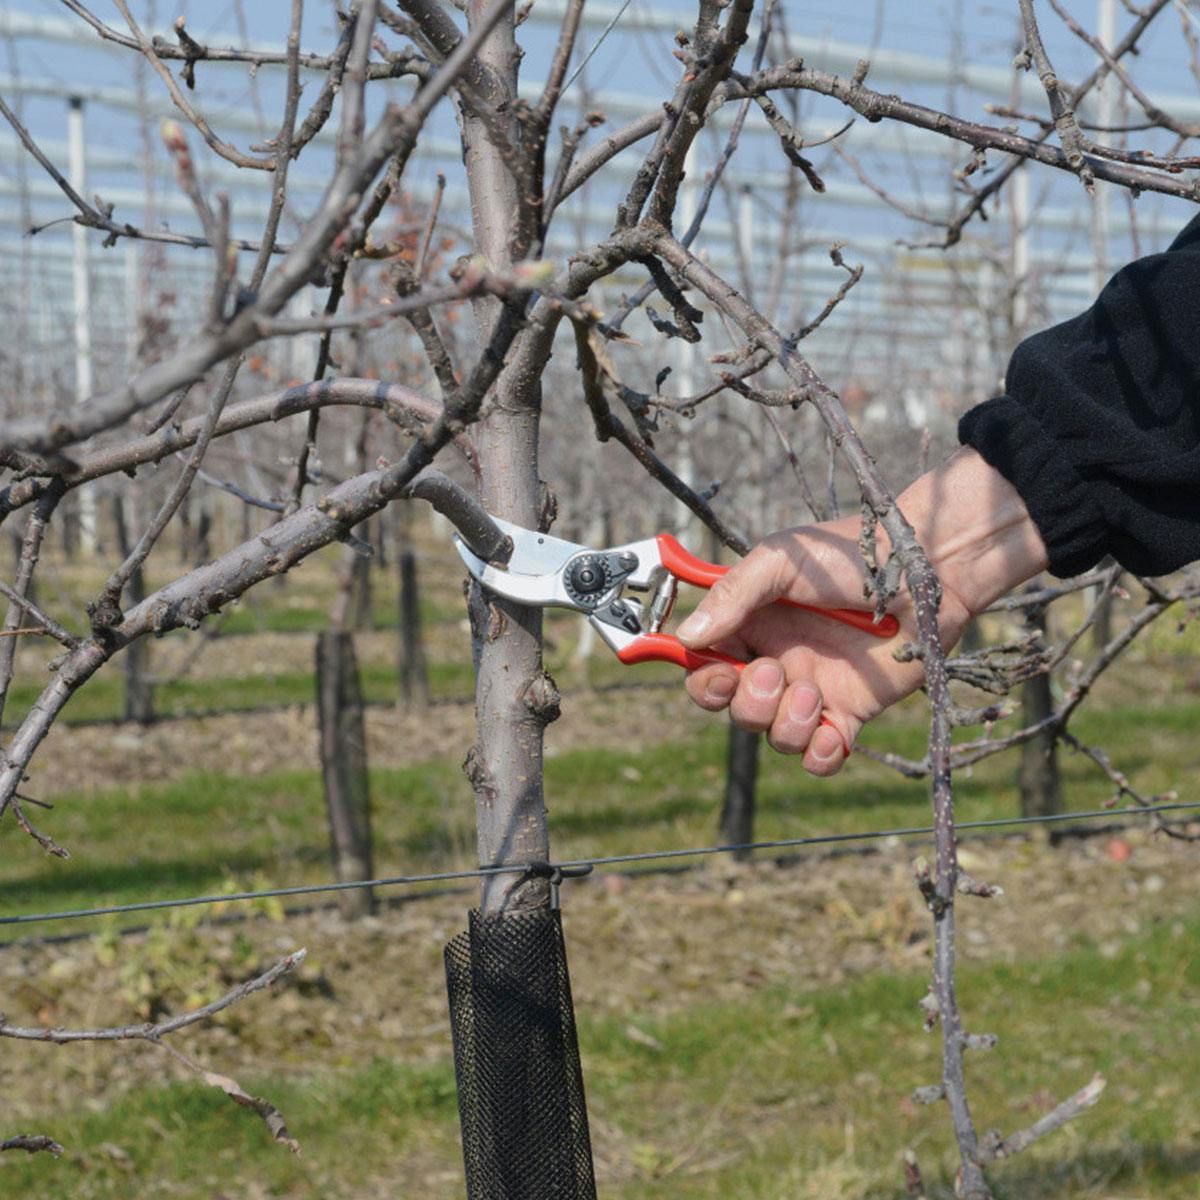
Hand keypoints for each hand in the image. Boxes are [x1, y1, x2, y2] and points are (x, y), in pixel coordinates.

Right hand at [676, 450, 1049, 775]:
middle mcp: (777, 660)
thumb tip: (686, 637)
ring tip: (812, 694)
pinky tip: (830, 733)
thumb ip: (732, 596)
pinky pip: (820, 756)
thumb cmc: (851, 553)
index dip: (701, 677)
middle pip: (734, 709)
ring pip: (774, 737)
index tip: (717, 670)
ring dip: (784, 724)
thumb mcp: (780, 561)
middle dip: (746, 701)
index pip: (705, 664)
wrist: (925, 570)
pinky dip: (819, 756)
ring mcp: (813, 690)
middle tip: (775, 674)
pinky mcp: (851, 712)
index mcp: (751, 624)